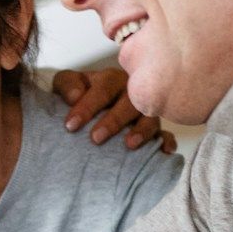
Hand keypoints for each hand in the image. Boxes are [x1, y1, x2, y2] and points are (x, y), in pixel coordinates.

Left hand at [52, 68, 174, 152]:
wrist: (90, 107)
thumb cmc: (79, 94)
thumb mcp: (67, 84)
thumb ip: (66, 85)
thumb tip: (74, 96)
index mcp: (110, 80)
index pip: (102, 89)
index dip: (87, 106)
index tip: (71, 126)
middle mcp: (131, 93)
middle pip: (129, 103)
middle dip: (114, 120)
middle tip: (96, 138)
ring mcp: (145, 110)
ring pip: (150, 117)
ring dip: (142, 130)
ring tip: (130, 145)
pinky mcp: (153, 128)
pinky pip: (165, 133)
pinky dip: (166, 141)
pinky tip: (165, 151)